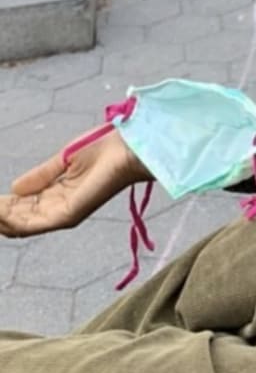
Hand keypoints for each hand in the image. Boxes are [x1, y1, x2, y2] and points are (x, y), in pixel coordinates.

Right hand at [0, 131, 151, 236]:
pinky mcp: (68, 215)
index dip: (0, 205)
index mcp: (56, 197)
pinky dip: (13, 219)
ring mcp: (62, 215)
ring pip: (21, 225)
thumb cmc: (103, 150)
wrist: (126, 148)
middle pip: (17, 220)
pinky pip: (34, 223)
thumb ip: (40, 176)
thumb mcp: (63, 162)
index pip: (21, 208)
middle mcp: (57, 210)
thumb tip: (13, 188)